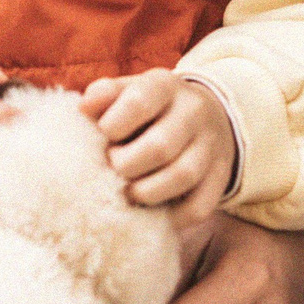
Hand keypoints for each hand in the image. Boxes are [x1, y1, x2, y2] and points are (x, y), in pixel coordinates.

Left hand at [80, 68, 236, 224]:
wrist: (206, 115)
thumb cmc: (151, 108)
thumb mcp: (129, 90)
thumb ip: (105, 96)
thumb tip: (84, 109)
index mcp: (165, 85)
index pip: (139, 101)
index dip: (113, 124)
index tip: (103, 135)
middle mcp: (194, 112)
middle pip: (160, 146)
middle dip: (126, 165)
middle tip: (113, 169)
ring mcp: (211, 145)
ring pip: (182, 176)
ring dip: (146, 192)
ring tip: (128, 193)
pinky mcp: (220, 176)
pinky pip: (199, 206)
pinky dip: (172, 217)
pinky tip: (153, 213)